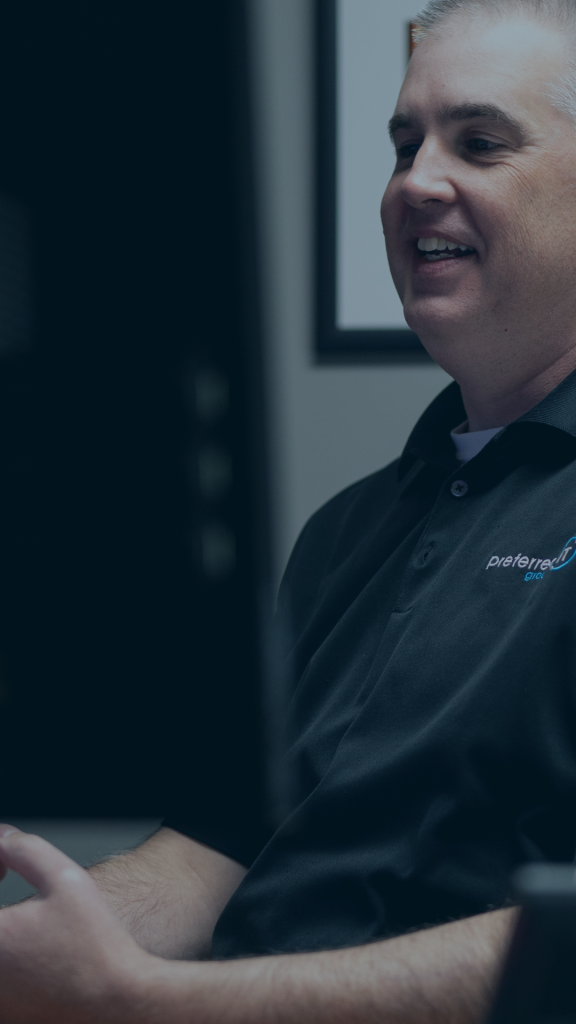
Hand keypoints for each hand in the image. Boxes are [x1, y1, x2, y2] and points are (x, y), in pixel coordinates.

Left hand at [0, 824, 153, 1022]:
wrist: (118, 999)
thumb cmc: (95, 944)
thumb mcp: (65, 878)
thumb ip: (25, 850)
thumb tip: (2, 837)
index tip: (6, 868)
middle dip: (3, 907)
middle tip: (11, 881)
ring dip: (7, 931)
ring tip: (31, 924)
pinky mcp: (7, 1015)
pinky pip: (4, 975)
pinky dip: (11, 959)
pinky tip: (35, 950)